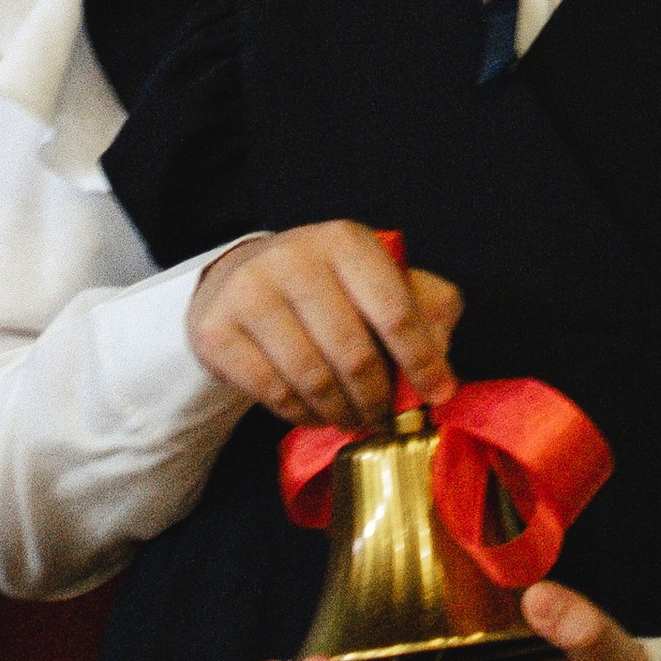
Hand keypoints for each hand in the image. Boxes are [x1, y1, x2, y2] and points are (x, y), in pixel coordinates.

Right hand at [186, 221, 462, 425]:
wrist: (240, 278)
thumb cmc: (328, 287)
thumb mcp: (381, 281)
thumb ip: (426, 311)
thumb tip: (443, 374)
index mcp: (346, 241)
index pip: (395, 310)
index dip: (422, 361)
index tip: (438, 396)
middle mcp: (295, 257)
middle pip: (354, 353)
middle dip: (378, 398)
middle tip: (385, 418)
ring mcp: (250, 291)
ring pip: (313, 379)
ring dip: (341, 413)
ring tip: (352, 419)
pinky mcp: (217, 328)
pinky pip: (273, 393)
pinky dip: (302, 415)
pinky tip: (314, 414)